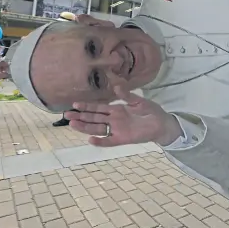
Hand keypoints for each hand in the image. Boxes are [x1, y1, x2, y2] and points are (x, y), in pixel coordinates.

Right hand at [65, 86, 182, 146]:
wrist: (162, 123)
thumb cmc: (151, 111)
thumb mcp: (138, 100)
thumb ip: (126, 95)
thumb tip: (116, 86)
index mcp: (116, 109)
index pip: (98, 108)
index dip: (86, 106)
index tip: (74, 104)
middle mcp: (114, 120)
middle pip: (93, 118)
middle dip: (80, 117)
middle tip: (66, 115)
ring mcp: (117, 130)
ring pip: (97, 128)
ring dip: (85, 127)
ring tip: (73, 125)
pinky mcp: (123, 139)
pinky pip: (109, 141)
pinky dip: (101, 141)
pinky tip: (91, 140)